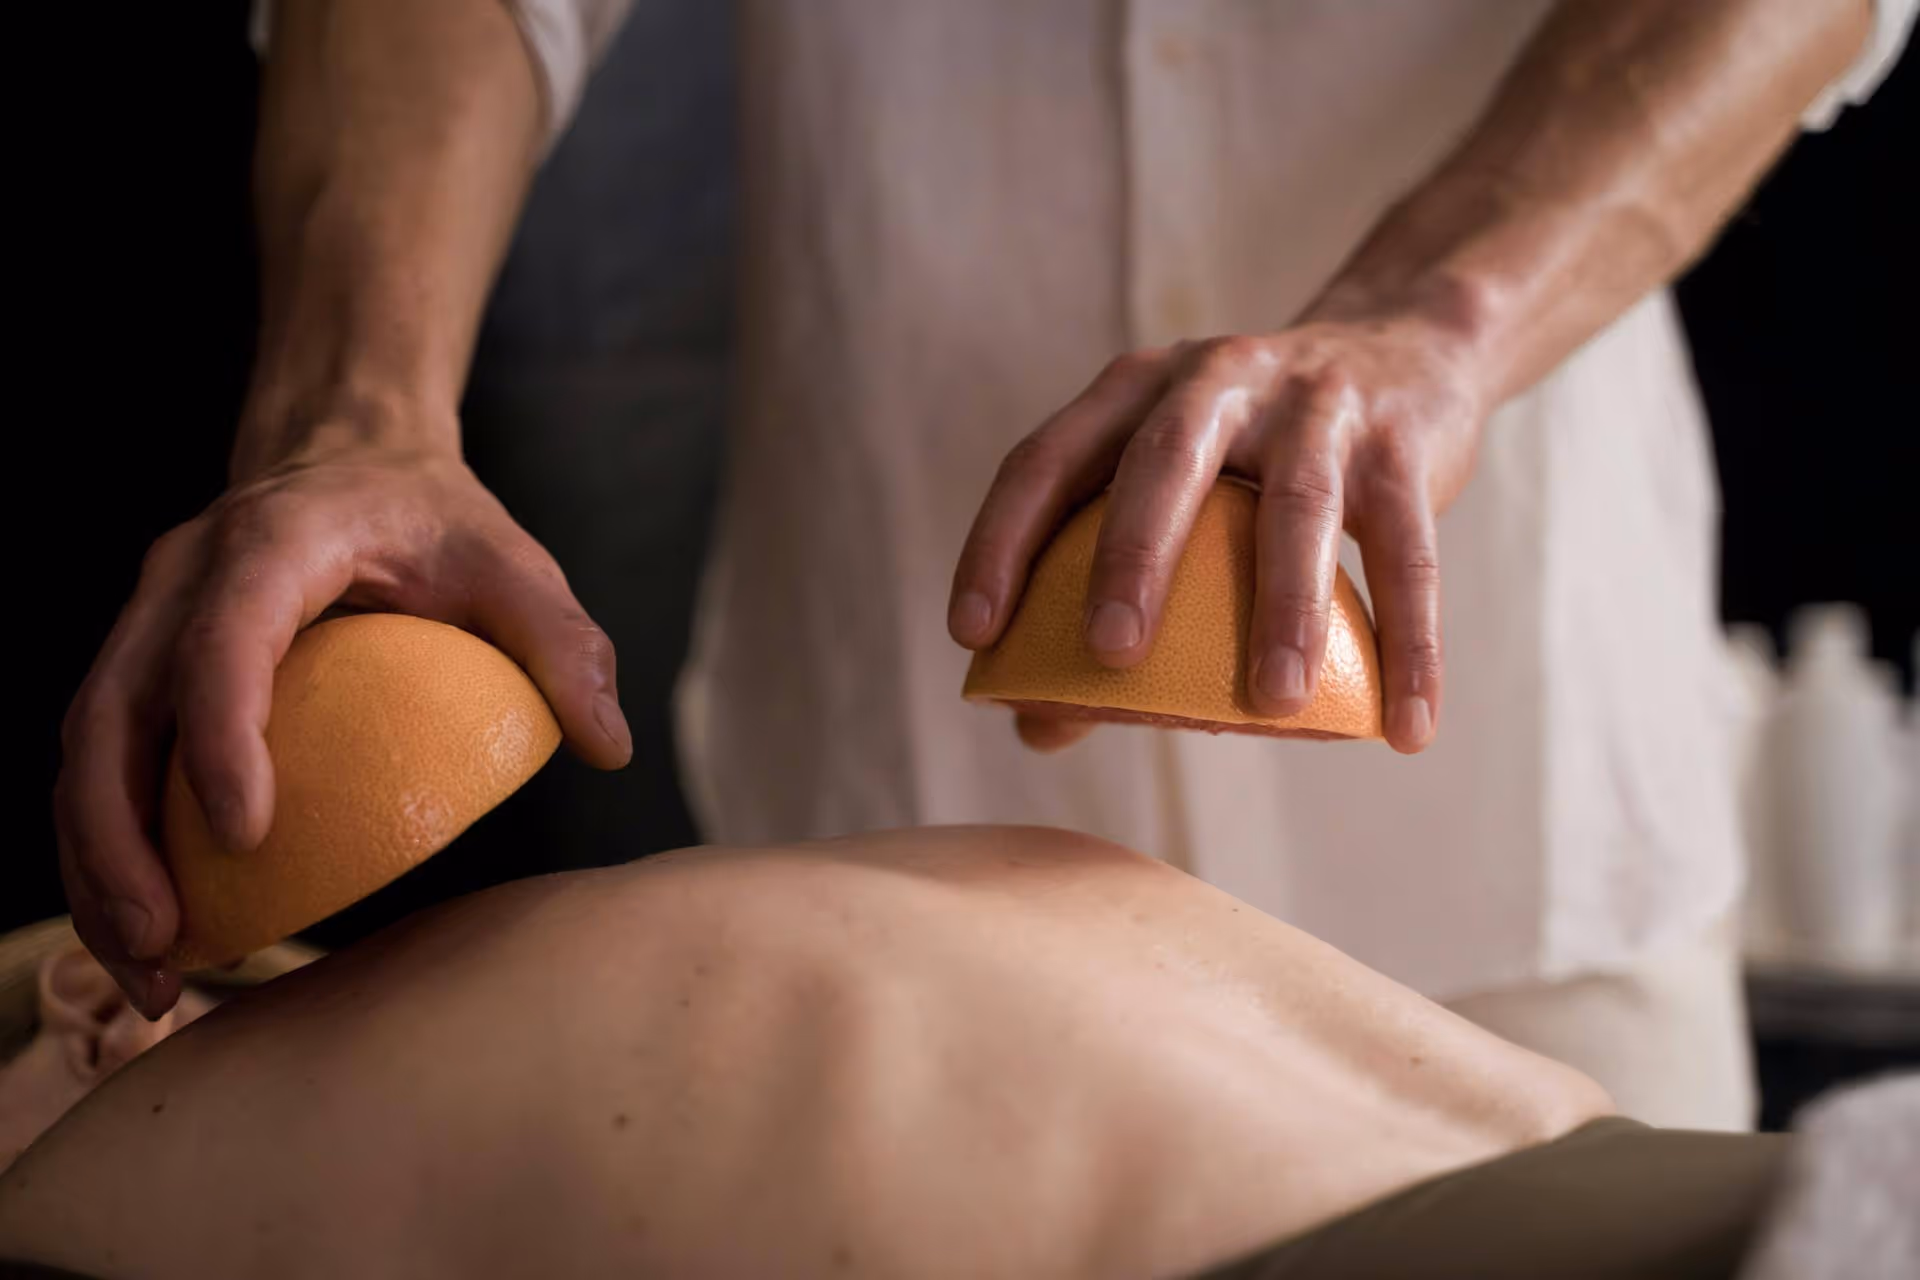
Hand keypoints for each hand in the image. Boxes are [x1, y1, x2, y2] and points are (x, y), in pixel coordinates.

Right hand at [56, 431, 629, 1016]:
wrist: (352, 457)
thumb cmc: (434, 519)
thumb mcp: (513, 563)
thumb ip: (564, 644)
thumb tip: (609, 747)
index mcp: (271, 543)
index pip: (222, 640)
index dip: (222, 736)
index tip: (247, 836)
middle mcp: (181, 579)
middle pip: (112, 712)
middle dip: (118, 839)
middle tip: (163, 944)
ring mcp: (146, 623)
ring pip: (85, 751)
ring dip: (97, 869)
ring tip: (147, 974)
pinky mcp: (141, 669)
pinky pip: (103, 766)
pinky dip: (112, 854)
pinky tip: (156, 935)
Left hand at [950, 298, 1487, 755]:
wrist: (1406, 347)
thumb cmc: (1255, 454)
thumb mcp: (1178, 490)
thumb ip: (1106, 589)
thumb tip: (1035, 728)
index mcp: (1135, 390)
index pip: (1046, 459)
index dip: (1000, 541)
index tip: (972, 634)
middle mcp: (1215, 379)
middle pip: (1164, 461)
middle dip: (1133, 556)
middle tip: (1109, 654)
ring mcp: (1316, 404)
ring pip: (1299, 506)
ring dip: (1285, 609)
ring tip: (1273, 705)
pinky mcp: (1402, 443)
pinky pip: (1410, 553)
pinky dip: (1411, 645)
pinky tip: (1406, 729)